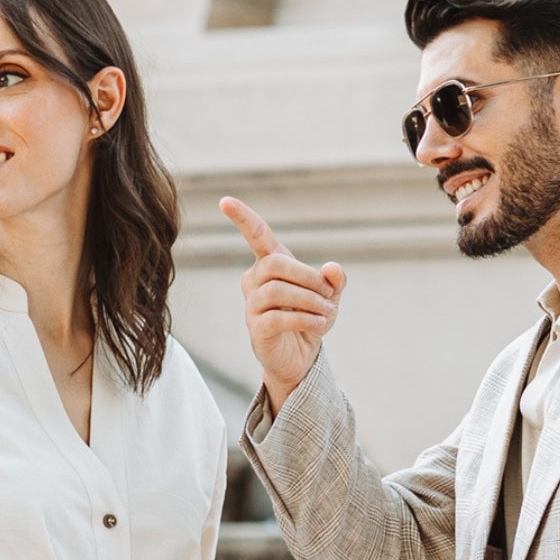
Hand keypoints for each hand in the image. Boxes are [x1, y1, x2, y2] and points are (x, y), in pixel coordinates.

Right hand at [220, 195, 344, 411]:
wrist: (300, 358)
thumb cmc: (310, 319)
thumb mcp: (329, 297)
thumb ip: (334, 280)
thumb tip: (332, 268)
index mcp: (270, 265)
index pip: (256, 235)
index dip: (242, 218)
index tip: (225, 201)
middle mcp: (255, 281)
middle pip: (275, 264)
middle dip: (307, 276)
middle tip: (329, 293)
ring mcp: (252, 305)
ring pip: (276, 290)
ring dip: (309, 299)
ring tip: (328, 311)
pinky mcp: (257, 329)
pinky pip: (277, 317)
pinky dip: (303, 318)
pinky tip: (319, 323)